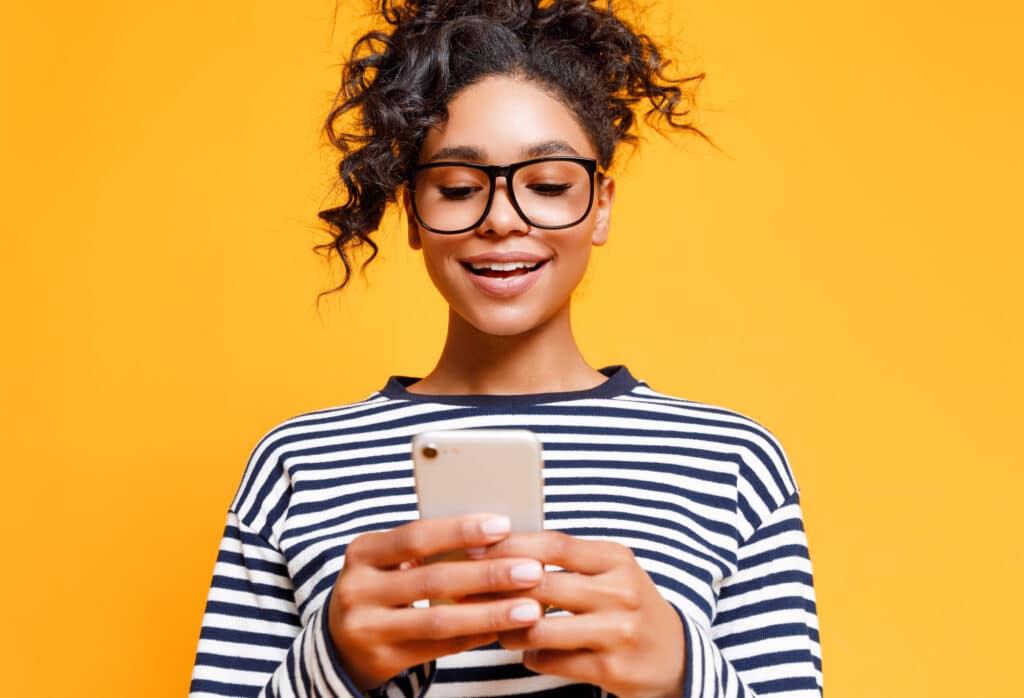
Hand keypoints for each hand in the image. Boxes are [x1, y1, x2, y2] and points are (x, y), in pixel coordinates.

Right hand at [327, 514, 545, 690]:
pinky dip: (476, 636)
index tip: (504, 525)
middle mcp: (358, 589)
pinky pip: (439, 648)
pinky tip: (505, 627)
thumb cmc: (381, 585)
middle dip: (488, 574)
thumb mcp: (388, 560)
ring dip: (490, 613)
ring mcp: (367, 628)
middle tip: (532, 570)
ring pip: (439, 620)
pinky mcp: (382, 659)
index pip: (416, 536)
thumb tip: (497, 535)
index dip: (461, 530)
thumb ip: (428, 547)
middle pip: (433, 580)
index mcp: (363, 552)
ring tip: (530, 607)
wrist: (340, 639)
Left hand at [485, 532, 685, 697]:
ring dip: (508, 628)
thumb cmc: (627, 606)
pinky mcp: (611, 669)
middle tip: (467, 590)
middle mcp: (621, 591)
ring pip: (540, 628)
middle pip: (542, 584)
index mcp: (617, 559)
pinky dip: (530, 655)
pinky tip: (528, 650)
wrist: (676, 657)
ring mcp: (617, 632)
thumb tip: (501, 548)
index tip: (476, 548)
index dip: (511, 545)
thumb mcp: (610, 571)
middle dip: (498, 588)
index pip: (554, 544)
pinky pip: (550, 661)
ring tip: (495, 626)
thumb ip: (567, 559)